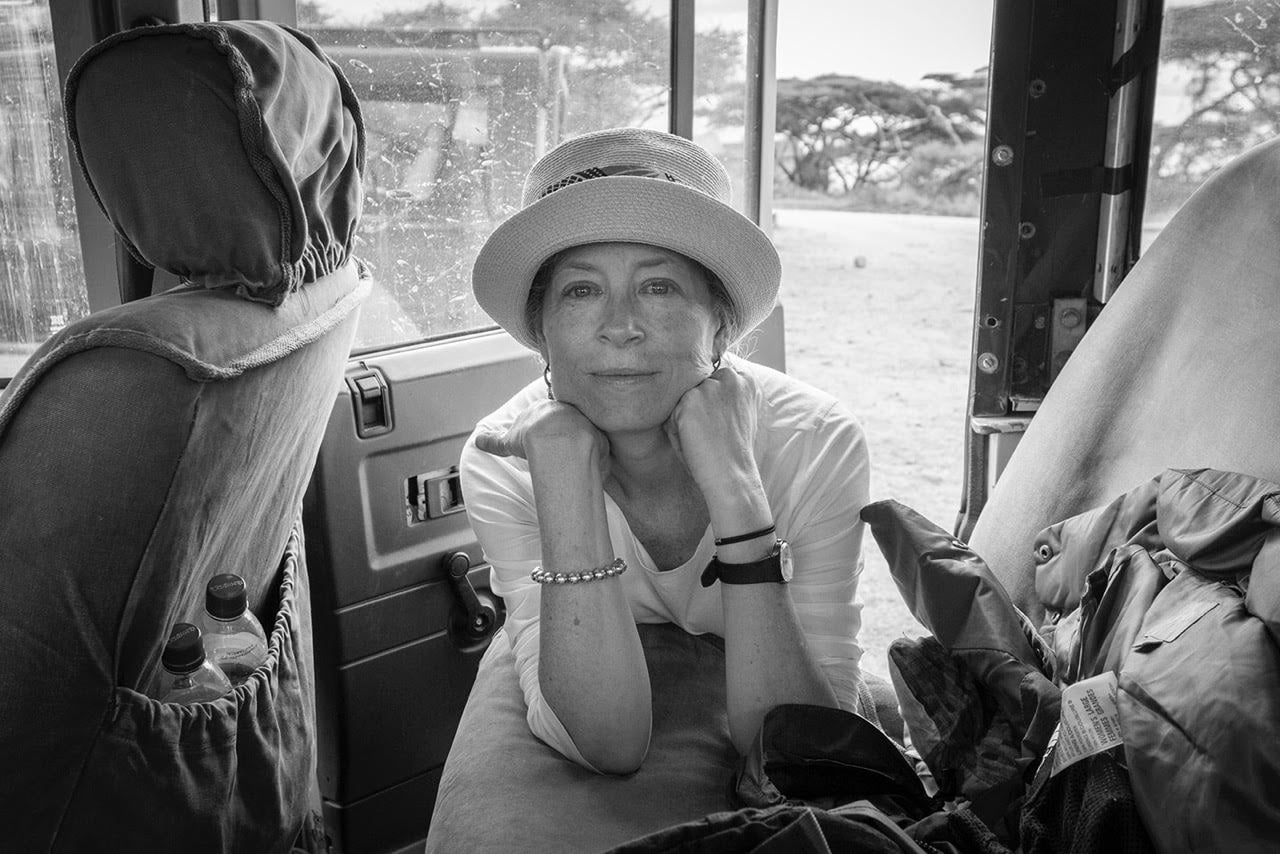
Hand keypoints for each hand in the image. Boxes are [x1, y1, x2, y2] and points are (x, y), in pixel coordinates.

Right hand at [475, 398, 609, 475]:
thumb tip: (478, 440)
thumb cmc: (530, 439)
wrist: (556, 442)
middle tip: (563, 450)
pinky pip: (600, 447)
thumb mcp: (508, 440)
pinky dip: (596, 458)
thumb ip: (494, 440)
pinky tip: (591, 469)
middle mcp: (569, 411)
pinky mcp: (600, 437)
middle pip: (570, 420)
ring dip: (584, 444)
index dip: (546, 427)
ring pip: (587, 432)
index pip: (547, 415)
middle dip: (568, 433)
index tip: (545, 439)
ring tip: (578, 461)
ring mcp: (587, 422)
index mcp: (547, 408)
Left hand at [664, 363, 763, 498]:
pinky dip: (676, 435)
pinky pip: (670, 417)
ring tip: (704, 443)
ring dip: (684, 425)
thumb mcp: (740, 416)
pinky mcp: (690, 399)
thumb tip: (700, 390)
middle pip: (694, 392)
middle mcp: (730, 376)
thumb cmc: (734, 454)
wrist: (732, 476)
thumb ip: (725, 396)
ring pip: (680, 404)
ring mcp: (709, 386)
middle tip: (712, 438)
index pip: (711, 383)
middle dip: (695, 413)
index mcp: (745, 379)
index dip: (709, 408)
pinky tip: (694, 445)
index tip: (718, 428)